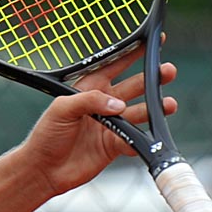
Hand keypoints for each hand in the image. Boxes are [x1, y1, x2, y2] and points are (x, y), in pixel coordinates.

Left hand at [19, 44, 178, 196]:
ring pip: (140, 112)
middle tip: (167, 72)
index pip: (114, 66)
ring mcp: (111, 125)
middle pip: (135, 87)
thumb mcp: (62, 109)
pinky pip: (135, 140)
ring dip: (155, 108)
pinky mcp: (114, 146)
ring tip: (168, 105)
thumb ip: (89, 102)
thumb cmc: (45, 136)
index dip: (133, 53)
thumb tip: (118, 105)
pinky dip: (143, 139)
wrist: (42, 170)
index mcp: (89, 89)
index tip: (152, 41)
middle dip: (153, 79)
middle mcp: (103, 104)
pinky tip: (149, 137)